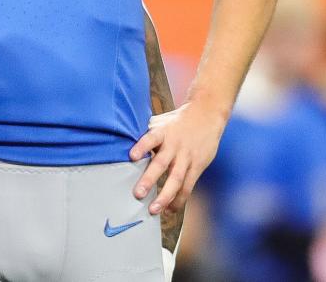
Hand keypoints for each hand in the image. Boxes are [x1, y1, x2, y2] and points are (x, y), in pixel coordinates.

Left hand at [129, 100, 226, 214]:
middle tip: (138, 194)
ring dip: (165, 196)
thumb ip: (143, 133)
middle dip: (149, 179)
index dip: (142, 147)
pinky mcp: (198, 166)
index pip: (150, 138)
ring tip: (153, 209)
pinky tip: (169, 210)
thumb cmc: (175, 121)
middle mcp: (174, 145)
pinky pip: (188, 185)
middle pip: (161, 163)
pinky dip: (179, 199)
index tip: (131, 156)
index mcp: (162, 132)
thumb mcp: (159, 122)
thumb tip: (120, 142)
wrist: (206, 115)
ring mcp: (187, 157)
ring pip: (176, 178)